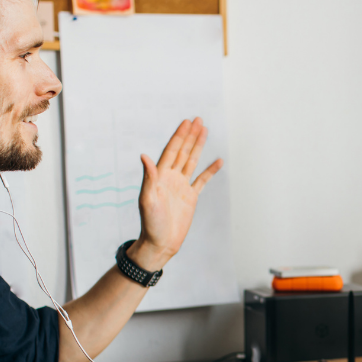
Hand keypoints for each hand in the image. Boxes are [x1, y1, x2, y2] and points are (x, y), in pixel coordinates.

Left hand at [130, 118, 222, 271]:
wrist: (161, 242)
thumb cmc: (150, 223)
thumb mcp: (147, 200)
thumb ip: (149, 177)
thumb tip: (144, 156)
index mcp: (160, 176)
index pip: (171, 150)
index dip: (179, 136)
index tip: (186, 122)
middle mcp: (171, 178)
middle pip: (182, 151)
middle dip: (190, 135)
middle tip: (198, 119)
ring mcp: (181, 186)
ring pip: (192, 161)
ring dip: (198, 146)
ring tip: (205, 131)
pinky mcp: (191, 197)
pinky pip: (202, 180)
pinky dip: (210, 170)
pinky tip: (217, 161)